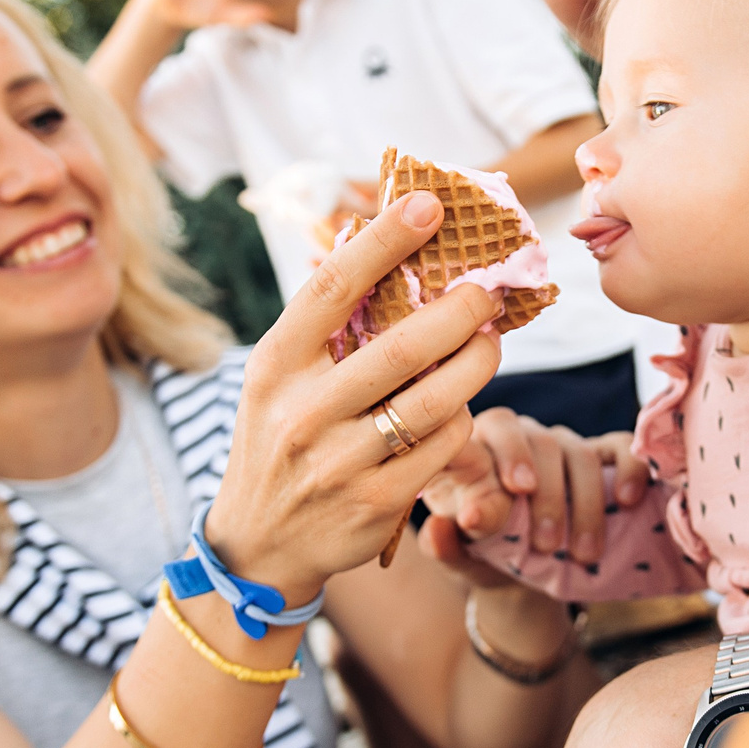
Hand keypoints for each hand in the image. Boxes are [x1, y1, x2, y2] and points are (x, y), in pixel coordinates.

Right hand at [203, 192, 500, 602]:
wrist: (259, 543)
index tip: (429, 205)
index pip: (331, 289)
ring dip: (476, 362)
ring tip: (488, 341)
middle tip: (486, 291)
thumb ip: (322, 322)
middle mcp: (302, 412)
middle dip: (459, 311)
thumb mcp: (279, 378)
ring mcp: (339, 462)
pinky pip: (443, 446)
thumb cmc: (281, 438)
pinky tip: (461, 405)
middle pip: (401, 347)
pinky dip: (462, 418)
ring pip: (433, 401)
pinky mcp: (376, 502)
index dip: (383, 241)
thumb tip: (369, 233)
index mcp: (275, 366)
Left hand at [424, 410, 647, 558]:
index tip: (518, 489)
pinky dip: (628, 470)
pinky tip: (628, 502)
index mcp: (476, 449)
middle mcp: (519, 436)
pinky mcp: (602, 454)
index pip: (492, 432)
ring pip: (579, 453)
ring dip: (585, 504)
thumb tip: (436, 529)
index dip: (508, 454)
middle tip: (545, 544)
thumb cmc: (483, 553)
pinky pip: (621, 447)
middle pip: (539, 442)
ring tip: (581, 553)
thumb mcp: (461, 559)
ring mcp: (562, 442)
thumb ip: (444, 548)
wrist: (523, 569)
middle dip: (547, 495)